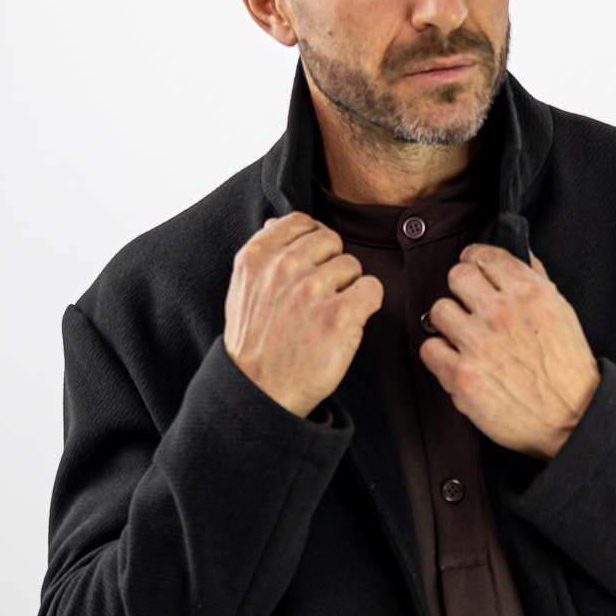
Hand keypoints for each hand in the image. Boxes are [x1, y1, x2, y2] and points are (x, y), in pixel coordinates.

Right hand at [224, 212, 382, 417]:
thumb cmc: (255, 345)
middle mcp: (285, 267)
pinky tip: (349, 322)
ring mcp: (313, 289)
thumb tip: (277, 223)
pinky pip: (372, 288)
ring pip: (353, 265)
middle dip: (331, 265)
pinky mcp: (341, 314)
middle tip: (321, 296)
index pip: (301, 222)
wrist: (261, 393)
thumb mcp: (243, 290)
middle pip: (331, 241)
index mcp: (257, 256)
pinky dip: (367, 304)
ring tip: (329, 315)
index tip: (314, 264)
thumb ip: (262, 255)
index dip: (314, 242)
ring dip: (348, 288)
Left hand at [420, 245, 599, 458]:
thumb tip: (518, 256)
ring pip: (439, 310)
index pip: (484, 255)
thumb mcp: (561, 312)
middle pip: (456, 276)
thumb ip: (536, 281)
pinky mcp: (461, 376)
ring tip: (463, 335)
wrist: (571, 418)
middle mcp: (500, 313)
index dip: (476, 260)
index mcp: (528, 292)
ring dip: (449, 322)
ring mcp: (478, 344)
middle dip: (462, 289)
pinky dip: (439, 354)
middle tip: (469, 305)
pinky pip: (429, 349)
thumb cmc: (568, 369)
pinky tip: (455, 359)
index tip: (474, 268)